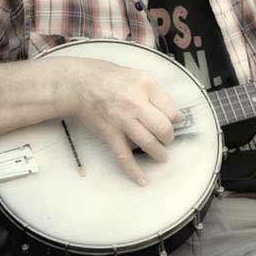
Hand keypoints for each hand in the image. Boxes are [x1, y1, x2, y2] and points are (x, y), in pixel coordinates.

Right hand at [58, 58, 180, 185]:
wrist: (80, 84)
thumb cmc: (110, 78)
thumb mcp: (140, 76)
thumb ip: (158, 94)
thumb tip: (175, 115)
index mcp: (146, 87)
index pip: (171, 110)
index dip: (176, 119)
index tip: (174, 122)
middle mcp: (135, 104)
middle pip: (163, 128)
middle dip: (169, 137)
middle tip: (167, 138)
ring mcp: (122, 121)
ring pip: (148, 143)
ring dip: (159, 153)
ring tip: (162, 155)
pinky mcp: (110, 134)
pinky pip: (124, 156)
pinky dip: (134, 170)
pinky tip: (143, 180)